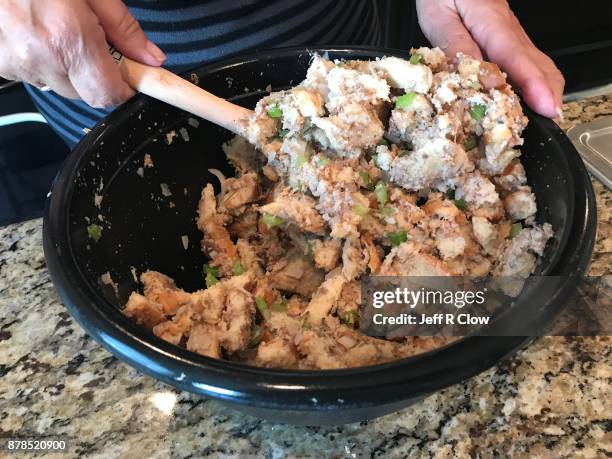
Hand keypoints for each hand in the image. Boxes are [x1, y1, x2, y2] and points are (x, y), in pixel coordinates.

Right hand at [0, 0, 165, 107]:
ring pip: (59, 85)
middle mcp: (40, 56)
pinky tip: (37, 31)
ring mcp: (15, 62)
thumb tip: (151, 59)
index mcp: (67, 37)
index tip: (130, 77)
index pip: (107, 94)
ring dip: (67, 66)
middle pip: (85, 93)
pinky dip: (42, 59)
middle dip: (95, 74)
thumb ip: (123, 27)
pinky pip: (34, 74)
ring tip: (58, 28)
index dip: (123, 88)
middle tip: (90, 38)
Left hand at [416, 0, 563, 117]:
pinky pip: (524, 61)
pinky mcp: (505, 37)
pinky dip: (531, 82)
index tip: (546, 105)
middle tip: (552, 122)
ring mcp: (510, 33)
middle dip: (548, 92)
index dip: (532, 84)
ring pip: (535, 62)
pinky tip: (526, 99)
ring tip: (544, 116)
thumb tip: (469, 74)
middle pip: (537, 62)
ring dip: (543, 89)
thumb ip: (453, 42)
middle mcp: (508, 29)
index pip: (516, 57)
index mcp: (491, 22)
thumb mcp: (439, 15)